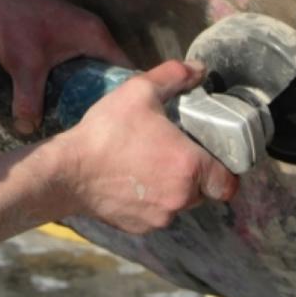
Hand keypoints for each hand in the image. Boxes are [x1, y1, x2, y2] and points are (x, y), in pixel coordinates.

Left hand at [0, 0, 130, 134]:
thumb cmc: (16, 24)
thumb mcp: (25, 68)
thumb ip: (29, 102)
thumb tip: (28, 130)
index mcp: (96, 37)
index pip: (125, 70)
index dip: (122, 97)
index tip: (115, 120)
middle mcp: (94, 33)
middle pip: (109, 72)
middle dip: (101, 98)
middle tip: (93, 124)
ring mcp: (79, 32)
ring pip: (91, 67)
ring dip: (84, 89)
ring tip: (76, 115)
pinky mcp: (64, 34)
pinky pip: (77, 61)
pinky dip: (72, 78)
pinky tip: (59, 96)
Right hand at [51, 60, 238, 232]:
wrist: (68, 170)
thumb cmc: (107, 131)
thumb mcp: (139, 91)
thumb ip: (174, 76)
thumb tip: (199, 69)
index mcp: (189, 166)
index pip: (228, 183)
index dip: (224, 171)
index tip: (210, 158)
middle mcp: (181, 197)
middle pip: (203, 192)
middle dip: (193, 175)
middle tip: (172, 153)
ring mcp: (160, 217)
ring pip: (178, 203)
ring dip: (170, 188)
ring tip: (147, 165)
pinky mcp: (139, 227)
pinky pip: (155, 214)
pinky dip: (148, 201)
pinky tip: (130, 182)